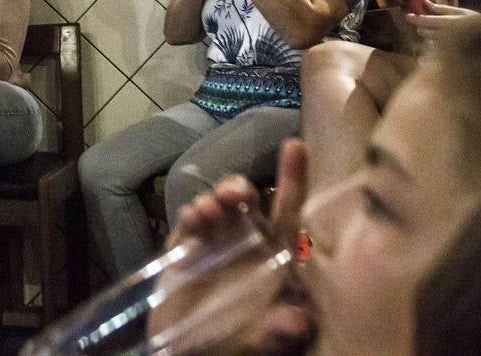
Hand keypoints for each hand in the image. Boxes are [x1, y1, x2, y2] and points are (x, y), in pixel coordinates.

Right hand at [155, 141, 311, 350]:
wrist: (181, 352)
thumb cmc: (228, 345)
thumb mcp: (256, 341)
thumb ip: (277, 331)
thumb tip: (299, 321)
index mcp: (273, 261)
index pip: (289, 216)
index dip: (293, 180)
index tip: (295, 145)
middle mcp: (246, 245)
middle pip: (249, 204)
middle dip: (241, 189)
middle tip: (235, 193)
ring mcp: (215, 244)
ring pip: (219, 207)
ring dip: (215, 201)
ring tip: (210, 209)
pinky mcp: (186, 249)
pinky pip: (190, 223)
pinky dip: (191, 216)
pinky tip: (193, 218)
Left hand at [405, 1, 479, 44]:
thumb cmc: (478, 22)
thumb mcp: (461, 11)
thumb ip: (441, 8)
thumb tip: (425, 3)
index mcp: (448, 23)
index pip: (423, 21)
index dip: (414, 18)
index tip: (409, 15)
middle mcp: (445, 36)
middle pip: (422, 32)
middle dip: (422, 26)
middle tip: (428, 21)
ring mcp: (446, 47)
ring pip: (427, 40)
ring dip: (429, 35)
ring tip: (441, 31)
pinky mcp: (448, 55)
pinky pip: (434, 49)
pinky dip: (435, 44)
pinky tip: (446, 41)